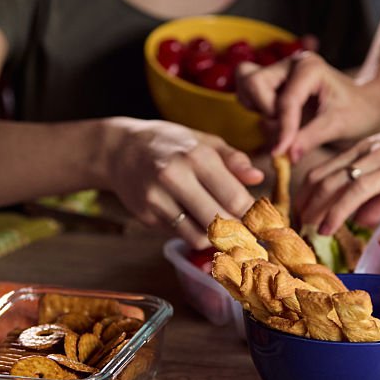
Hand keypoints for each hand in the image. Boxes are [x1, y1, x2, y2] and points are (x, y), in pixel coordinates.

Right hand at [105, 119, 262, 246]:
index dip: (252, 215)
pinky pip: (180, 235)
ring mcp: (157, 198)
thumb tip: (258, 178)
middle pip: (219, 221)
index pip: (235, 199)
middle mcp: (175, 177)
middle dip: (237, 231)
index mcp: (197, 156)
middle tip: (245, 230)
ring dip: (215, 238)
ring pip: (198, 236)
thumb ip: (234, 160)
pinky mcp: (146, 215)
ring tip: (222, 228)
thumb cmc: (171, 144)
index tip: (258, 219)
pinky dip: (193, 233)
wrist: (121, 150)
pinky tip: (195, 221)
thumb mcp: (204, 142)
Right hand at [236, 53, 379, 160]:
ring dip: (258, 107)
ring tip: (280, 124)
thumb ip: (310, 139)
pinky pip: (248, 90)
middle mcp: (291, 63)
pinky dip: (256, 107)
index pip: (285, 100)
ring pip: (247, 82)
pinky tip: (276, 119)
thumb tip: (286, 155)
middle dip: (266, 111)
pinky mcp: (273, 80)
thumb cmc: (357, 112)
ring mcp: (280, 70)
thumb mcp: (337, 126)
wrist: (365, 105)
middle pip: (255, 82)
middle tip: (284, 132)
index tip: (280, 154)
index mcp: (310, 68)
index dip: (282, 129)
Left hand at [298, 102, 379, 246]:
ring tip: (325, 231)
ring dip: (337, 212)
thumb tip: (363, 221)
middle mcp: (377, 156)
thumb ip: (376, 191)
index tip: (298, 215)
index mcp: (365, 150)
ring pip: (359, 189)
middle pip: (334, 181)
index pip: (324, 172)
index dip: (306, 196)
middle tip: (304, 227)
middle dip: (314, 207)